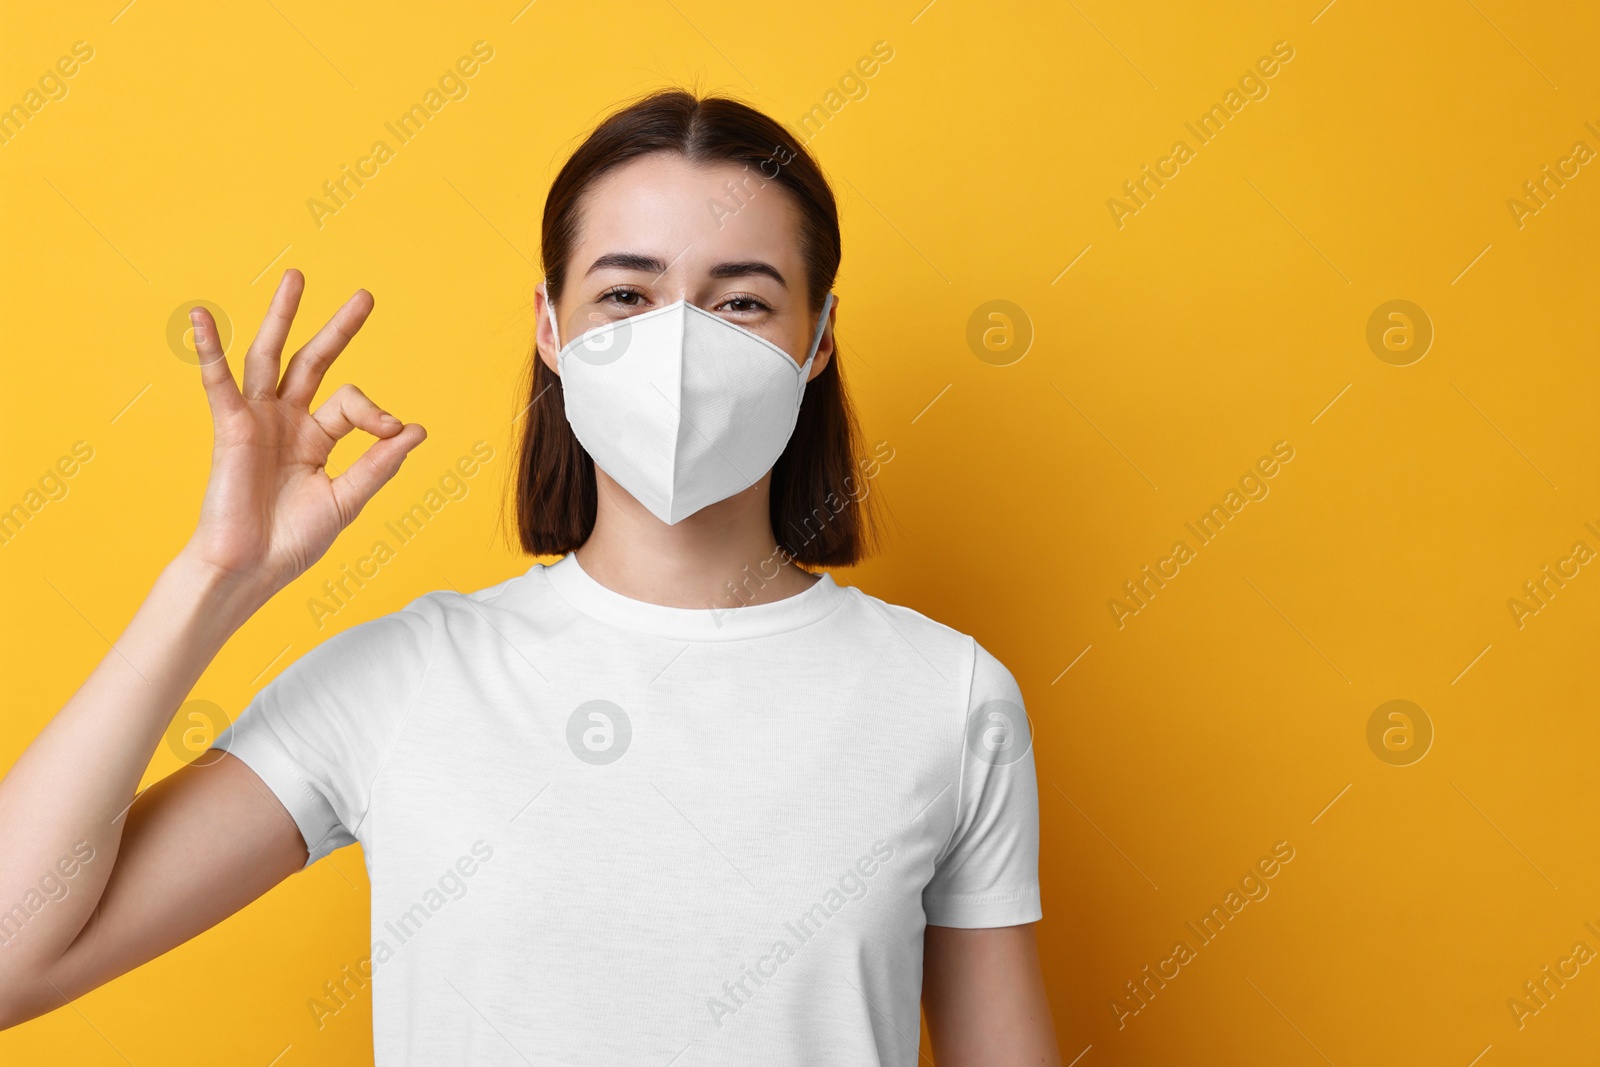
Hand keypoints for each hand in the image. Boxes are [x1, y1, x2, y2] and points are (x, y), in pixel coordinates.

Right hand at [181, 269, 425, 600]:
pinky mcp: (230, 427)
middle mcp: (286, 421)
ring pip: (271, 357)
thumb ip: (379, 464)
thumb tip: (417, 429)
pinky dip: (211, 348)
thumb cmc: (292, 542)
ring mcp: (257, 421)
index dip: (377, 412)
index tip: (392, 431)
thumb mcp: (346, 500)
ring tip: (296, 278)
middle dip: (338, 329)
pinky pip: (219, 381)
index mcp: (316, 438)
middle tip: (366, 296)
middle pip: (314, 362)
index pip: (353, 404)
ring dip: (281, 317)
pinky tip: (203, 316)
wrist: (249, 569)